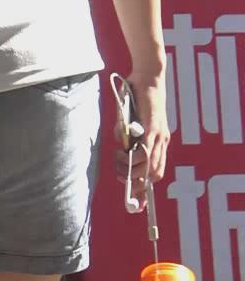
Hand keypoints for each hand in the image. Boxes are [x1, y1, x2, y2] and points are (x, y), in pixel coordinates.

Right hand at [115, 67, 169, 200]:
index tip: (137, 204)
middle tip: (122, 179)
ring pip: (149, 163)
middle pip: (154, 174)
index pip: (154, 173)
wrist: (147, 76)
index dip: (145, 190)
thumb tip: (121, 149)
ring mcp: (158, 134)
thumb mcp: (129, 122)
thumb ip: (126, 137)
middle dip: (137, 183)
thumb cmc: (137, 98)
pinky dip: (137, 155)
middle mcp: (162, 141)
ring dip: (132, 167)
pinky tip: (126, 154)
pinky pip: (147, 146)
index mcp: (158, 143)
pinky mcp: (152, 125)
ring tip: (119, 159)